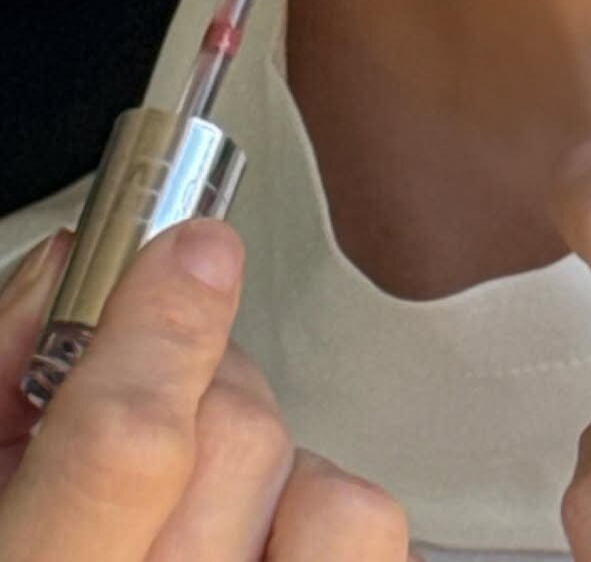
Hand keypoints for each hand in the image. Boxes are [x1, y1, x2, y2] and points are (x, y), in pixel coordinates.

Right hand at [0, 219, 420, 558]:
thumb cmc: (24, 555)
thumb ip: (0, 376)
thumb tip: (72, 282)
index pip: (129, 447)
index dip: (165, 330)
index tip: (192, 251)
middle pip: (235, 440)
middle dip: (194, 383)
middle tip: (134, 403)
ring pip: (323, 492)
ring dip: (265, 462)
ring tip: (192, 497)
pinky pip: (363, 542)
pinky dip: (319, 514)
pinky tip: (252, 538)